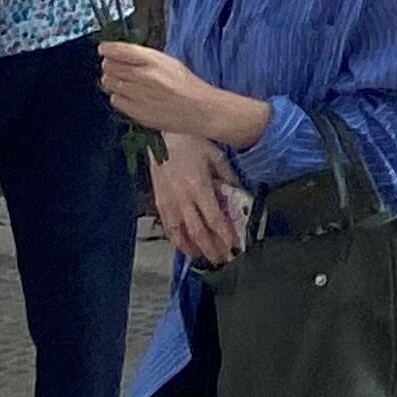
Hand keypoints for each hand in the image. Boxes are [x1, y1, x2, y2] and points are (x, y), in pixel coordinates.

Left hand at [99, 41, 241, 138]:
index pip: (122, 50)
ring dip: (112, 80)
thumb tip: (122, 56)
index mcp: (154, 61)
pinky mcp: (136, 111)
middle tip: (115, 67)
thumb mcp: (169, 63)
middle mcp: (143, 76)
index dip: (109, 49)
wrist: (200, 110)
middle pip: (111, 67)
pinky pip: (115, 100)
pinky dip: (119, 96)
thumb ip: (145, 59)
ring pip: (109, 83)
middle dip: (110, 65)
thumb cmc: (188, 85)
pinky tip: (130, 96)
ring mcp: (138, 95)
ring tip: (123, 82)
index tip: (103, 49)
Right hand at [150, 131, 244, 265]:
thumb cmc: (192, 142)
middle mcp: (183, 198)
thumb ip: (227, 176)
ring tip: (205, 258)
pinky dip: (177, 240)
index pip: (214, 218)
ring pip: (181, 233)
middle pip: (198, 231)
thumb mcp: (216, 155)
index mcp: (199, 187)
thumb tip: (237, 193)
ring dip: (194, 249)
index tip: (233, 247)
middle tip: (223, 260)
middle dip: (211, 248)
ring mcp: (168, 202)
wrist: (162, 135)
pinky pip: (168, 226)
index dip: (224, 235)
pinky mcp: (159, 202)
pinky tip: (184, 246)